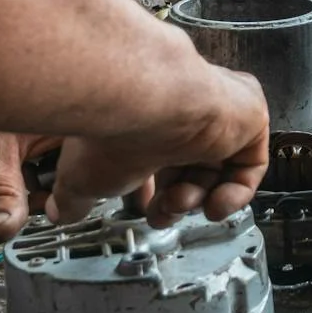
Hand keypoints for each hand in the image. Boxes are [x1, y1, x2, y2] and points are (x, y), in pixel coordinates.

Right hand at [49, 67, 269, 227]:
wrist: (141, 98)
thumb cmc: (110, 128)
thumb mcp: (83, 175)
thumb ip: (73, 197)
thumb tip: (61, 211)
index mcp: (148, 117)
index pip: (160, 159)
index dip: (154, 193)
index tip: (144, 211)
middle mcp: (183, 108)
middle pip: (191, 166)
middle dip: (175, 200)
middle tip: (162, 214)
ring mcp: (218, 109)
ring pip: (219, 167)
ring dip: (198, 198)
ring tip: (180, 203)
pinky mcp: (246, 114)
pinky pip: (251, 164)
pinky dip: (235, 194)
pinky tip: (213, 204)